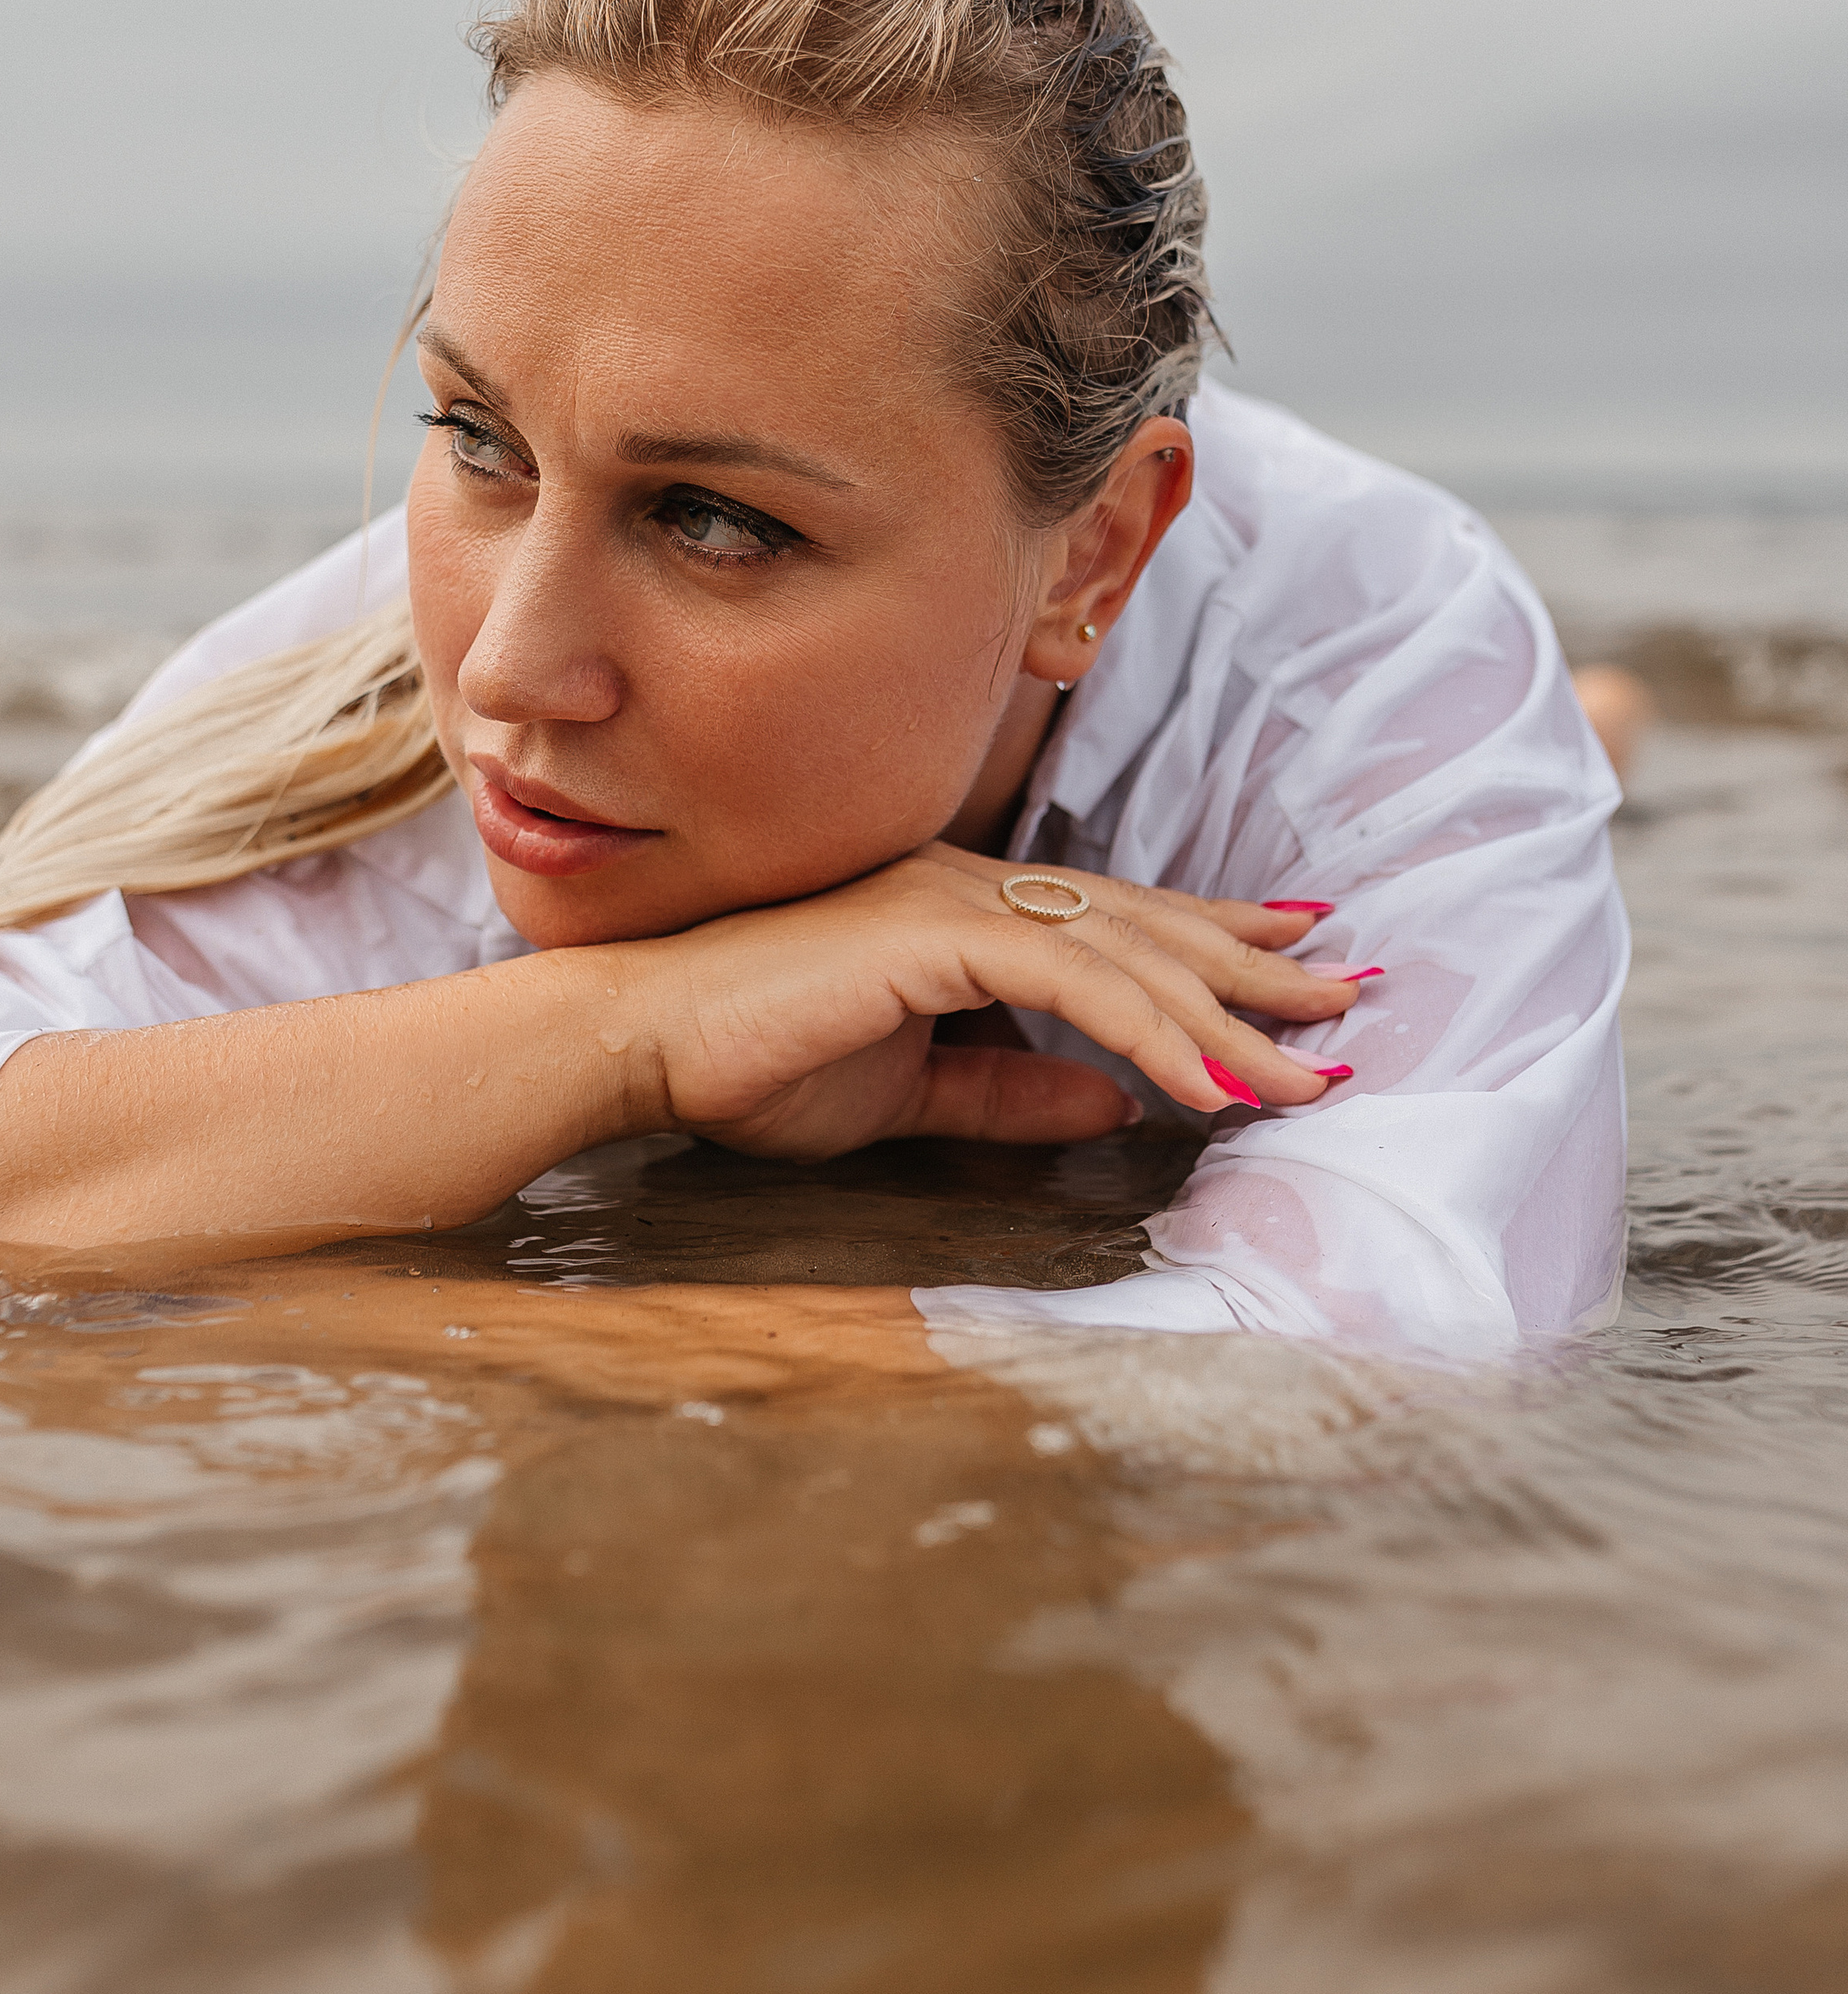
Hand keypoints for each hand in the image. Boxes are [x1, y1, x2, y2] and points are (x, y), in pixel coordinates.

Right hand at [618, 842, 1364, 1161]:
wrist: (642, 1041)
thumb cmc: (753, 1061)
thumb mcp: (909, 1090)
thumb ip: (1008, 1089)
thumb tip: (1115, 1103)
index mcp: (965, 915)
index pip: (1116, 924)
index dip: (1211, 939)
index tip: (1296, 956)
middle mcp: (973, 890)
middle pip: (1147, 928)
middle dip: (1255, 968)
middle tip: (1350, 1002)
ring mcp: (956, 902)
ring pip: (1131, 953)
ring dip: (1229, 1015)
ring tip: (1311, 1069)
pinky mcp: (934, 935)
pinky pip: (1075, 985)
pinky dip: (1153, 1034)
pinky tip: (1212, 1085)